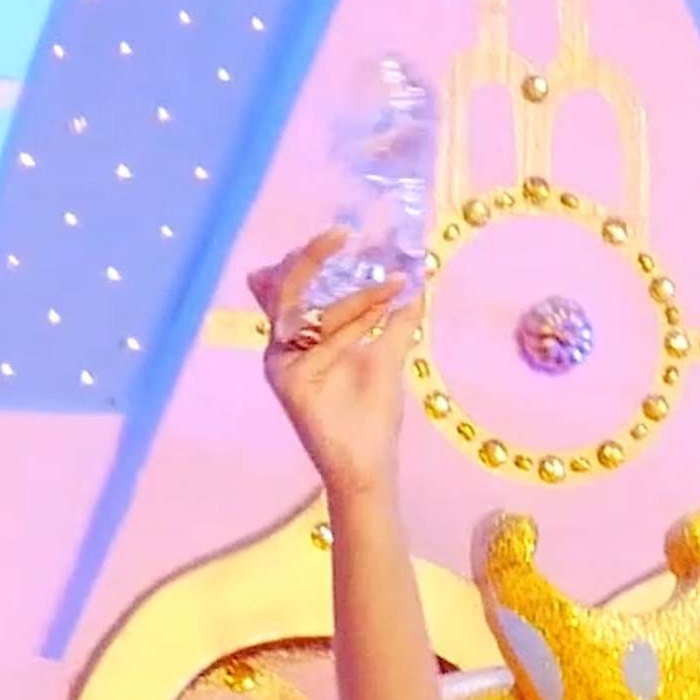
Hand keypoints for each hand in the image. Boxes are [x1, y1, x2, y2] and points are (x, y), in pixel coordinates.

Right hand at [249, 232, 425, 491]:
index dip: (309, 256)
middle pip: (284, 288)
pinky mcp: (288, 382)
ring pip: (312, 312)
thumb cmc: (371, 416)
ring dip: (359, 295)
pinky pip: (323, 342)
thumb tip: (418, 279)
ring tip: (398, 282)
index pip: (290, 285)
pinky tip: (386, 308)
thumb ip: (397, 320)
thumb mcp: (388, 356)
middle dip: (313, 257)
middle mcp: (282, 346)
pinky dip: (357, 323)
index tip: (344, 234)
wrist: (368, 465)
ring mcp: (280, 364)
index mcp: (296, 337)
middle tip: (344, 234)